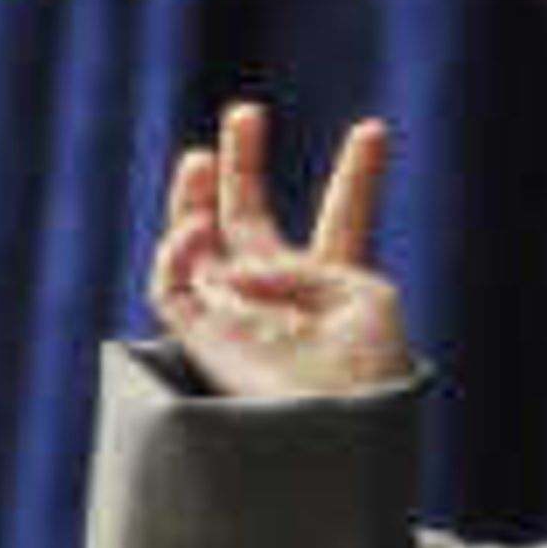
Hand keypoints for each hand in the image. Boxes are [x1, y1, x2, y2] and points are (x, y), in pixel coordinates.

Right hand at [150, 100, 413, 400]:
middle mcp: (282, 300)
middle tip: (245, 113)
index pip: (344, 220)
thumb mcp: (364, 299)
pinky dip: (175, 251)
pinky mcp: (202, 340)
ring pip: (198, 249)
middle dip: (244, 167)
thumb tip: (235, 275)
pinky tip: (196, 227)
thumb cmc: (370, 374)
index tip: (374, 131)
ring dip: (193, 201)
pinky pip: (172, 287)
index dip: (359, 177)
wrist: (340, 434)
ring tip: (200, 156)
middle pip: (251, 224)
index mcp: (338, 288)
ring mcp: (237, 319)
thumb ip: (303, 267)